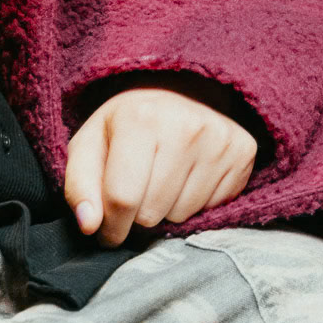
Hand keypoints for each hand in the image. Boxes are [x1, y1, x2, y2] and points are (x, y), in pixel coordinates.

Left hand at [64, 76, 257, 247]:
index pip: (122, 198)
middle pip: (152, 212)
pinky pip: (213, 209)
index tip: (106, 230)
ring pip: (183, 215)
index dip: (110, 226)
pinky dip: (195, 204)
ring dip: (166, 209)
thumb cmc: (124, 125)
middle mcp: (184, 124)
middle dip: (138, 214)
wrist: (174, 92)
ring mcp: (218, 138)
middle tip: (137, 189)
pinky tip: (187, 176)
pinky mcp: (243, 151)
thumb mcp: (90, 145)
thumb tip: (89, 225)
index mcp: (139, 117)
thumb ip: (79, 185)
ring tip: (162, 179)